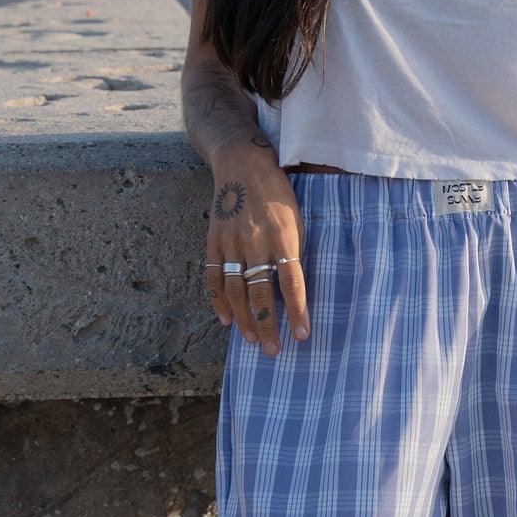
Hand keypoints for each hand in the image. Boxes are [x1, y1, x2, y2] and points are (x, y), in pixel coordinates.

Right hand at [204, 143, 308, 353]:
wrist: (242, 166)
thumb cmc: (278, 195)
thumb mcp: (297, 220)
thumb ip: (293, 253)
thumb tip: (293, 290)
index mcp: (282, 236)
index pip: (292, 282)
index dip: (297, 311)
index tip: (302, 335)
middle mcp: (255, 241)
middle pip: (261, 292)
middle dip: (267, 325)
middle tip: (272, 350)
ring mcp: (231, 242)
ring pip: (236, 290)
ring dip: (244, 319)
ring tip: (252, 341)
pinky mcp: (214, 241)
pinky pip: (215, 278)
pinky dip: (219, 301)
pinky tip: (227, 320)